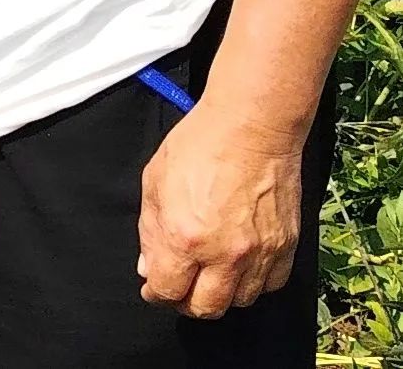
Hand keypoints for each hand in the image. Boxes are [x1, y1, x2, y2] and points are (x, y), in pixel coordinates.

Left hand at [139, 105, 303, 317]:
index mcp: (185, 238)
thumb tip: (150, 267)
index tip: (154, 286)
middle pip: (206, 307)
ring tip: (209, 275)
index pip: (168, 291)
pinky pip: (270, 284)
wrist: (252, 128)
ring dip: (221, 294)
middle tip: (180, 286)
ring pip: (240, 301)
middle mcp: (225, 254)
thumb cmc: (200, 145)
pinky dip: (253, 283)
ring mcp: (260, 253)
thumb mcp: (154, 183)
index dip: (156, 292)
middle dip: (187, 302)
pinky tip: (240, 267)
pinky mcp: (286, 246)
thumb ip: (150, 231)